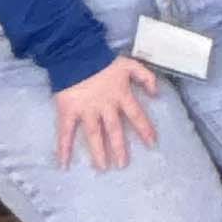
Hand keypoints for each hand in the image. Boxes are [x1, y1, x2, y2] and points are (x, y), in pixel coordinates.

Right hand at [51, 55, 160, 170]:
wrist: (76, 54)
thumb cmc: (103, 60)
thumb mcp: (130, 65)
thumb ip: (146, 77)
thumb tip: (157, 94)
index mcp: (121, 95)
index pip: (136, 115)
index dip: (145, 129)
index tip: (152, 143)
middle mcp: (105, 106)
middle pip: (115, 130)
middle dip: (120, 148)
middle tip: (123, 164)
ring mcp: (86, 110)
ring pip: (94, 134)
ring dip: (98, 152)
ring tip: (102, 168)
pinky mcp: (68, 111)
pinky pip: (66, 132)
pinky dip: (63, 148)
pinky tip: (64, 163)